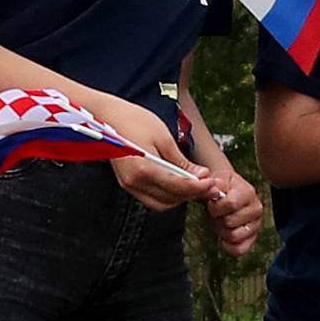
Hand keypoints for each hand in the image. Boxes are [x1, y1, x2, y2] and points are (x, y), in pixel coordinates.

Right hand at [100, 97, 211, 212]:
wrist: (108, 117)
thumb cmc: (134, 121)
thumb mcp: (164, 138)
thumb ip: (181, 162)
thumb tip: (200, 176)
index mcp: (143, 169)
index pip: (177, 187)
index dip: (198, 188)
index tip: (212, 184)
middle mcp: (134, 182)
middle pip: (170, 199)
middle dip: (191, 194)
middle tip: (208, 185)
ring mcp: (129, 185)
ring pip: (161, 203)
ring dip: (180, 197)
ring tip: (196, 185)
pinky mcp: (128, 184)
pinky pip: (152, 197)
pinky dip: (167, 194)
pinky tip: (178, 184)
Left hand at [204, 167, 263, 257]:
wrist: (226, 191)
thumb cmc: (219, 186)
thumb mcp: (215, 179)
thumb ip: (211, 183)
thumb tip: (211, 188)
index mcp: (248, 192)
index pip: (231, 204)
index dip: (216, 207)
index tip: (211, 203)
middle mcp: (256, 208)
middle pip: (230, 222)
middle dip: (217, 219)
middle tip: (215, 214)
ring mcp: (256, 224)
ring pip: (234, 236)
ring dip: (221, 231)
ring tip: (220, 222)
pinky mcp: (253, 238)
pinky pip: (240, 249)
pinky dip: (228, 246)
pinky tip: (223, 238)